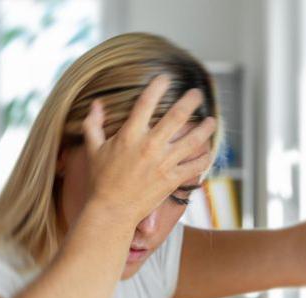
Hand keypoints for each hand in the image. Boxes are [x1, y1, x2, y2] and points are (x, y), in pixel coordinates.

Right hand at [80, 74, 215, 223]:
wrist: (112, 211)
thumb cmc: (101, 180)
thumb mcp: (93, 149)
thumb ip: (93, 124)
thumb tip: (96, 103)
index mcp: (130, 135)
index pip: (146, 102)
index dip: (158, 86)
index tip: (167, 78)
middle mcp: (150, 146)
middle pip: (177, 116)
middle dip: (190, 101)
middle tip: (198, 93)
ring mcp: (164, 163)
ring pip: (193, 140)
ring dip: (205, 128)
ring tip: (212, 121)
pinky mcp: (172, 180)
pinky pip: (195, 166)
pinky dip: (205, 158)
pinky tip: (209, 151)